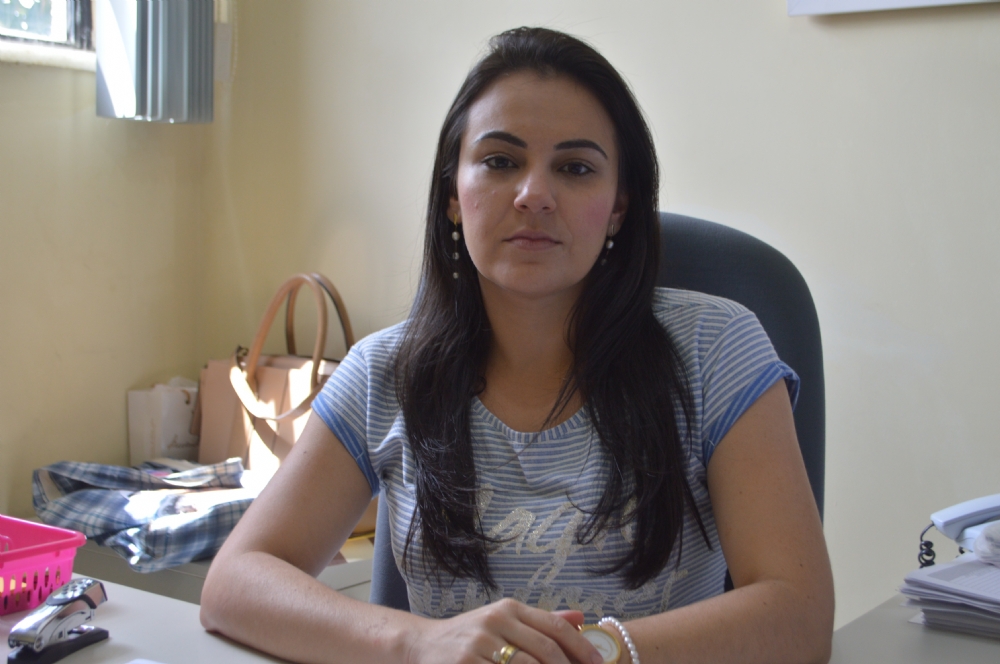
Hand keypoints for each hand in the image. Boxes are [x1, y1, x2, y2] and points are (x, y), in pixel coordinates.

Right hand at [404, 598, 602, 663]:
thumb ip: (541, 621)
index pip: (553, 626)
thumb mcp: (503, 621)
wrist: (422, 646)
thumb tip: (580, 616)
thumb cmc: (470, 636)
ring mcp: (478, 645)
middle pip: (544, 650)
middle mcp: (494, 622)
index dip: (580, 646)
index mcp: (508, 609)